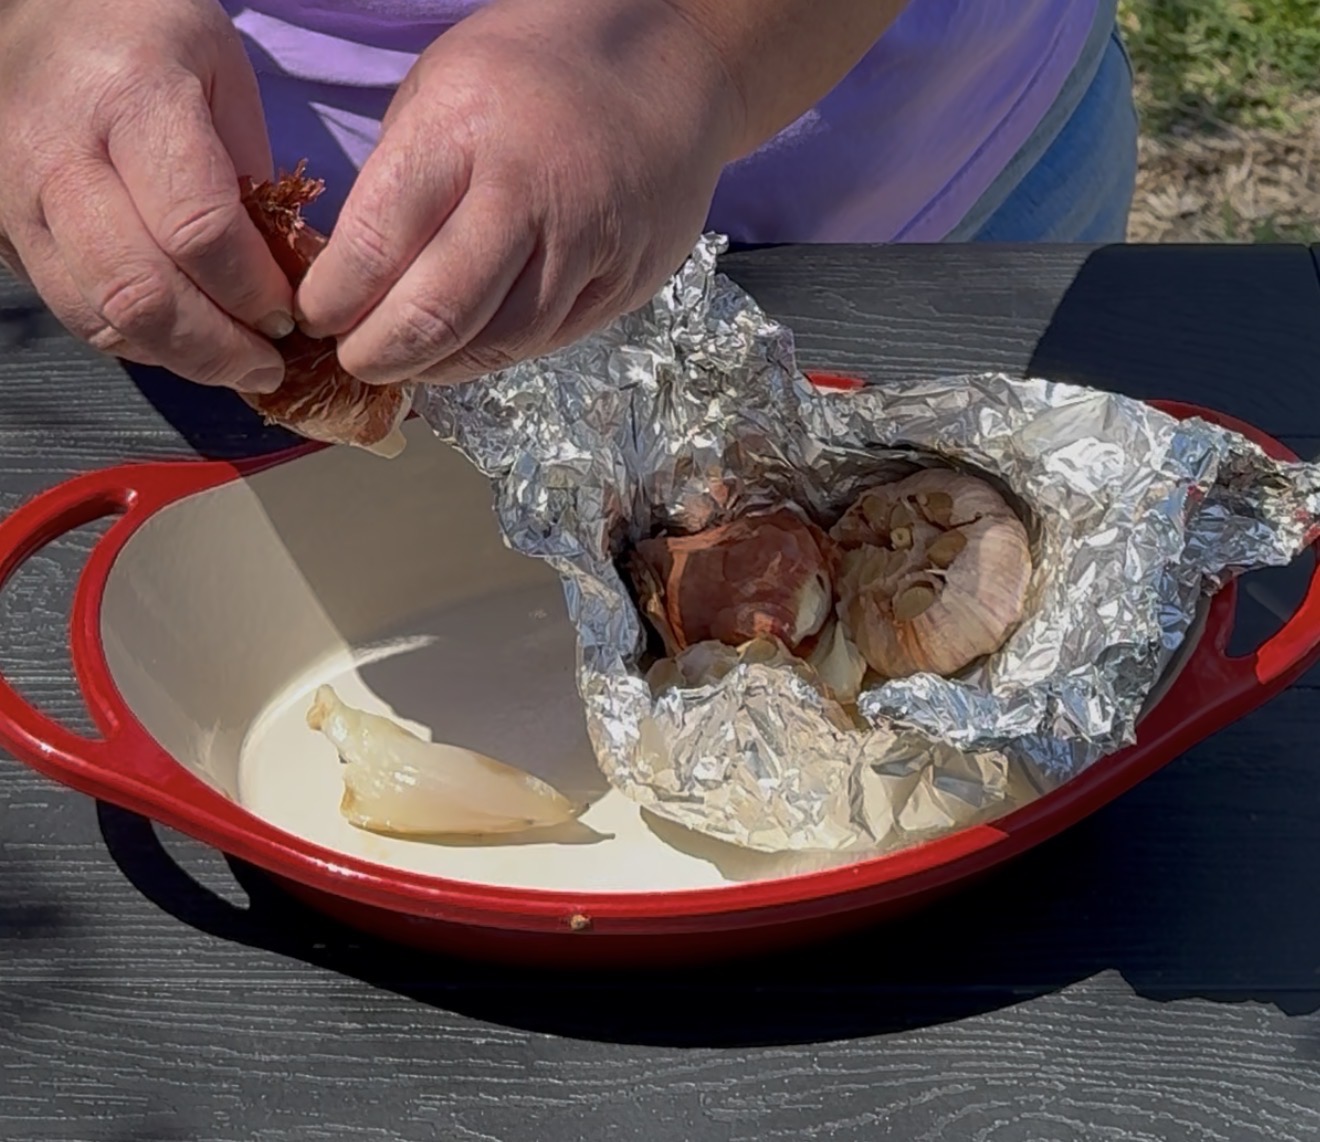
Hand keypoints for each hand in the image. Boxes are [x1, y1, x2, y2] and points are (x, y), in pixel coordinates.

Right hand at [0, 0, 292, 390]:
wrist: (30, 5)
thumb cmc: (142, 30)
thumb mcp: (220, 69)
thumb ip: (247, 169)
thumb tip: (278, 275)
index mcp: (129, 98)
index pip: (198, 232)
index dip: (252, 291)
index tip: (290, 314)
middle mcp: (58, 154)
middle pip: (141, 294)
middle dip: (218, 349)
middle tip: (268, 365)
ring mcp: (15, 198)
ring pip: (100, 317)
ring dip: (179, 358)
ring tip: (232, 364)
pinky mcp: (0, 230)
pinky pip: (73, 311)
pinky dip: (137, 341)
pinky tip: (181, 339)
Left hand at [295, 0, 744, 385]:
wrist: (670, 69)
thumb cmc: (533, 74)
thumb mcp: (441, 87)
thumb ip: (397, 182)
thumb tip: (352, 279)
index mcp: (464, 130)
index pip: (376, 245)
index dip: (331, 300)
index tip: (314, 313)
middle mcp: (529, 193)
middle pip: (437, 315)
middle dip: (376, 355)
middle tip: (353, 358)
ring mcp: (586, 245)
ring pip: (494, 345)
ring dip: (435, 366)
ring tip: (406, 358)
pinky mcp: (623, 283)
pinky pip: (544, 341)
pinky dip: (493, 352)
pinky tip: (466, 344)